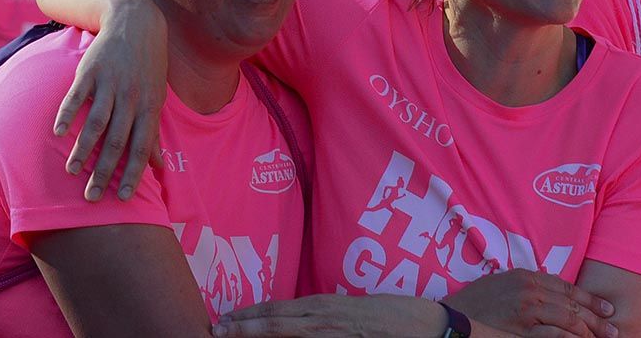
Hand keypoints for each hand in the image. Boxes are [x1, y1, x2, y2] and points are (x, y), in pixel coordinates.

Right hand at [55, 0, 167, 200]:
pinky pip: (78, 96)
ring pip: (97, 122)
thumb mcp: (157, 98)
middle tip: (92, 198)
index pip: (142, 147)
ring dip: (84, 149)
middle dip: (105, 171)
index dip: (134, 173)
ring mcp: (111, 84)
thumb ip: (153, 133)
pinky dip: (68, 113)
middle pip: (118, 141)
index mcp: (150, 107)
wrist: (137, 23)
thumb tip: (158, 167)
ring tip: (71, 171)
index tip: (124, 198)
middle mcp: (132, 98)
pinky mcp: (91, 71)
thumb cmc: (149, 67)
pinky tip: (58, 131)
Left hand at [212, 295, 445, 337]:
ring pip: (285, 335)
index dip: (250, 315)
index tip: (226, 320)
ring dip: (256, 336)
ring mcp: (332, 336)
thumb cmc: (394, 314)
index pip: (278, 310)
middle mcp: (324, 320)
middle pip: (274, 323)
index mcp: (326, 306)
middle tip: (215, 330)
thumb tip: (301, 319)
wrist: (426, 328)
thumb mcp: (354, 307)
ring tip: (230, 336)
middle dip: (242, 328)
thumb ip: (327, 313)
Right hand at [445, 269, 616, 336]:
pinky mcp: (521, 332)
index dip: (590, 299)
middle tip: (613, 329)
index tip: (606, 309)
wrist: (454, 319)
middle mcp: (530, 291)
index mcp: (527, 277)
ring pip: (568, 321)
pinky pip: (554, 337)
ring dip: (588, 332)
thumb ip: (528, 285)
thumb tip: (552, 294)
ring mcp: (526, 312)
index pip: (567, 287)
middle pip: (572, 305)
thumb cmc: (475, 302)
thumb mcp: (502, 283)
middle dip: (596, 319)